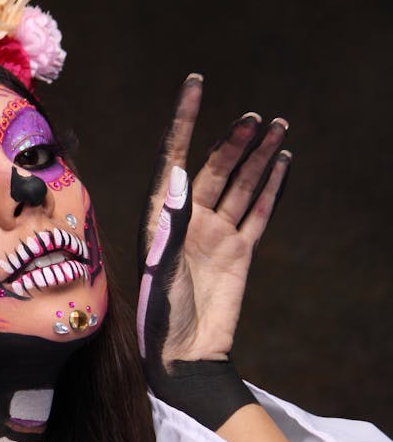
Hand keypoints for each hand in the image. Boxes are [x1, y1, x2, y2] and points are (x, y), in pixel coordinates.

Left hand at [137, 73, 290, 371]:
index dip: (183, 119)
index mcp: (159, 215)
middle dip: (233, 140)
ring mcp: (215, 233)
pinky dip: (272, 187)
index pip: (172, 156)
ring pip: (240, 183)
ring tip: (277, 126)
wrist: (184, 357)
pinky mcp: (239, 252)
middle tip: (255, 117)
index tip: (196, 84)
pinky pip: (258, 211)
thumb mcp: (161, 267)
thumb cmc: (159, 315)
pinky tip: (283, 163)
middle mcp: (187, 218)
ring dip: (257, 156)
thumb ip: (171, 223)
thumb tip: (179, 174)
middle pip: (213, 166)